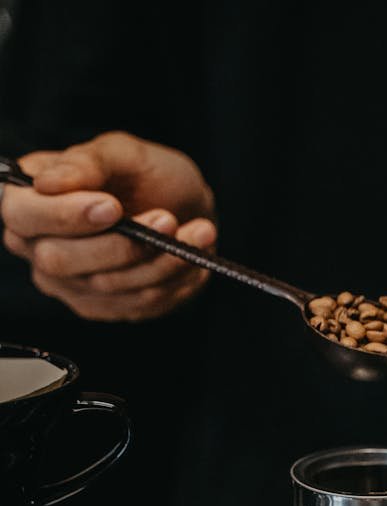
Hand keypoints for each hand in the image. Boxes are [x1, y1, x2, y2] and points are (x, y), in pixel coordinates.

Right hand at [1, 131, 216, 320]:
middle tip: (167, 219)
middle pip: (60, 260)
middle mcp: (38, 248)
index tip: (113, 206)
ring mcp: (69, 284)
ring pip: (106, 286)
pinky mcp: (103, 308)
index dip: (65, 216)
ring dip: (159, 261)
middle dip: (120, 244)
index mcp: (27, 201)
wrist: (185, 209)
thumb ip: (87, 161)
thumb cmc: (146, 176)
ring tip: (198, 233)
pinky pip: (135, 304)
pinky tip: (194, 258)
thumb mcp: (123, 152)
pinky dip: (172, 280)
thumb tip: (48, 183)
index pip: (22, 216)